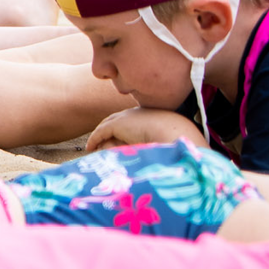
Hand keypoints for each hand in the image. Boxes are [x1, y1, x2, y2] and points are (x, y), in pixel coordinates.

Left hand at [85, 107, 204, 152]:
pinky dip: (94, 139)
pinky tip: (90, 148)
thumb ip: (158, 140)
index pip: (130, 120)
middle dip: (107, 131)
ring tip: (94, 148)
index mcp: (149, 115)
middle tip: (100, 143)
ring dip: (99, 137)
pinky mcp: (117, 124)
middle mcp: (136, 113)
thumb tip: (156, 155)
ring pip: (107, 127)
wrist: (175, 130)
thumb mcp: (168, 137)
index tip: (117, 139)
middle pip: (115, 121)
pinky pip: (101, 132)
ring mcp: (126, 117)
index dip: (121, 129)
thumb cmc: (178, 138)